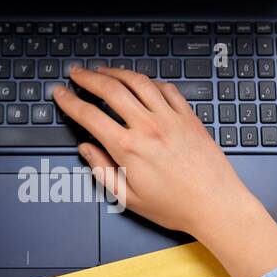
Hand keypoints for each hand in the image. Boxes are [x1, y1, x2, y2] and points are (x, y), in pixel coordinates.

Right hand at [54, 66, 276, 276]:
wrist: (216, 205)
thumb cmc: (176, 206)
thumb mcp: (129, 198)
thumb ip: (103, 170)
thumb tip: (86, 149)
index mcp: (129, 148)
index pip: (90, 115)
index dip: (70, 101)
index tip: (60, 94)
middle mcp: (149, 127)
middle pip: (111, 89)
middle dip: (88, 77)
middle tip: (77, 73)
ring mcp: (171, 118)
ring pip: (138, 82)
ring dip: (117, 72)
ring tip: (103, 70)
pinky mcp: (189, 117)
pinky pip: (166, 89)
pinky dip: (149, 81)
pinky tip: (141, 82)